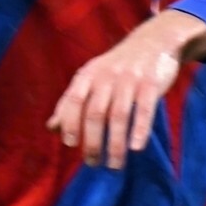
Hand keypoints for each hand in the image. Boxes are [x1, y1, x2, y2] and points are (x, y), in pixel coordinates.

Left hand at [47, 12, 205, 169]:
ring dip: (115, 144)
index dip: (70, 123)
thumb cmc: (117, 67)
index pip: (74, 100)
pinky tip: (136, 148)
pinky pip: (144, 109)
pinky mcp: (151, 83)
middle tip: (93, 162)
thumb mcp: (91, 78)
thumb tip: (51, 128)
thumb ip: (71, 102)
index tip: (71, 144)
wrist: (154, 41)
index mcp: (88, 75)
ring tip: (114, 165)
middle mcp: (107, 76)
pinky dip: (139, 129)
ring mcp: (129, 79)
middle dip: (92, 142)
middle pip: (95, 113)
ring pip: (118, 116)